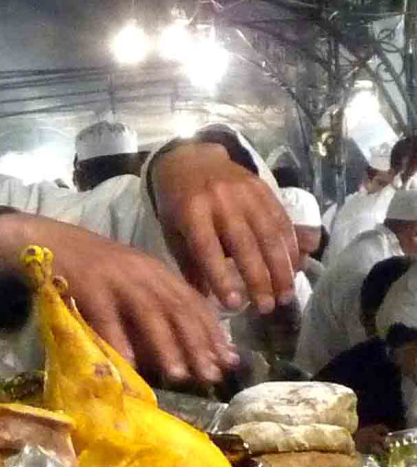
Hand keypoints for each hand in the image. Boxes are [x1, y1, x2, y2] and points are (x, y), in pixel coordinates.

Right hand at [0, 211, 236, 384]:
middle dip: (197, 343)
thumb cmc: (93, 269)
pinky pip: (106, 316)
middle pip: (177, 309)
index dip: (213, 332)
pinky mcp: (88, 285)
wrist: (49, 241)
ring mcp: (115, 278)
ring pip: (148, 313)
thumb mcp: (131, 280)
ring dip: (166, 345)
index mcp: (157, 271)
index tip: (229, 360)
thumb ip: (155, 304)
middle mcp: (143, 272)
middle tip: (211, 374)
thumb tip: (185, 346)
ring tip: (179, 374)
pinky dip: (119, 339)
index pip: (193, 302)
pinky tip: (129, 363)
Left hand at [152, 142, 298, 313]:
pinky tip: (295, 268)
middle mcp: (221, 201)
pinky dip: (291, 247)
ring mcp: (245, 193)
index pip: (207, 249)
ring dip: (281, 268)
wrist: (191, 158)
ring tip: (286, 295)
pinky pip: (282, 221)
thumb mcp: (172, 229)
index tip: (234, 305)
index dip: (221, 277)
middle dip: (259, 279)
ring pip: (270, 235)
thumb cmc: (177, 202)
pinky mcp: (264, 189)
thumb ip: (188, 262)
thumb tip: (204, 299)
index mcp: (191, 212)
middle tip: (267, 308)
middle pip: (245, 244)